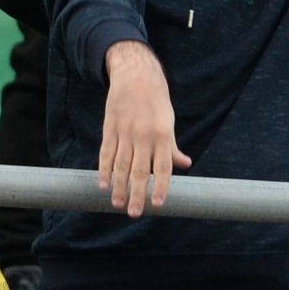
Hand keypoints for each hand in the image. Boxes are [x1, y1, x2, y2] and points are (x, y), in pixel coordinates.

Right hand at [99, 40, 191, 216]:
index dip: (161, 186)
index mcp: (163, 134)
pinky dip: (104, 169)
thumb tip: (185, 164)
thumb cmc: (157, 101)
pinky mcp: (111, 128)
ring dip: (119, 186)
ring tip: (118, 204)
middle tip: (135, 213)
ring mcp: (125, 132)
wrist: (136, 75)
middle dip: (137, 194)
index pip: (163, 167)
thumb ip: (172, 146)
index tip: (158, 205)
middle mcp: (144, 135)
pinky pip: (106, 153)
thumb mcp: (168, 121)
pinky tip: (103, 184)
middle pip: (140, 170)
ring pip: (121, 165)